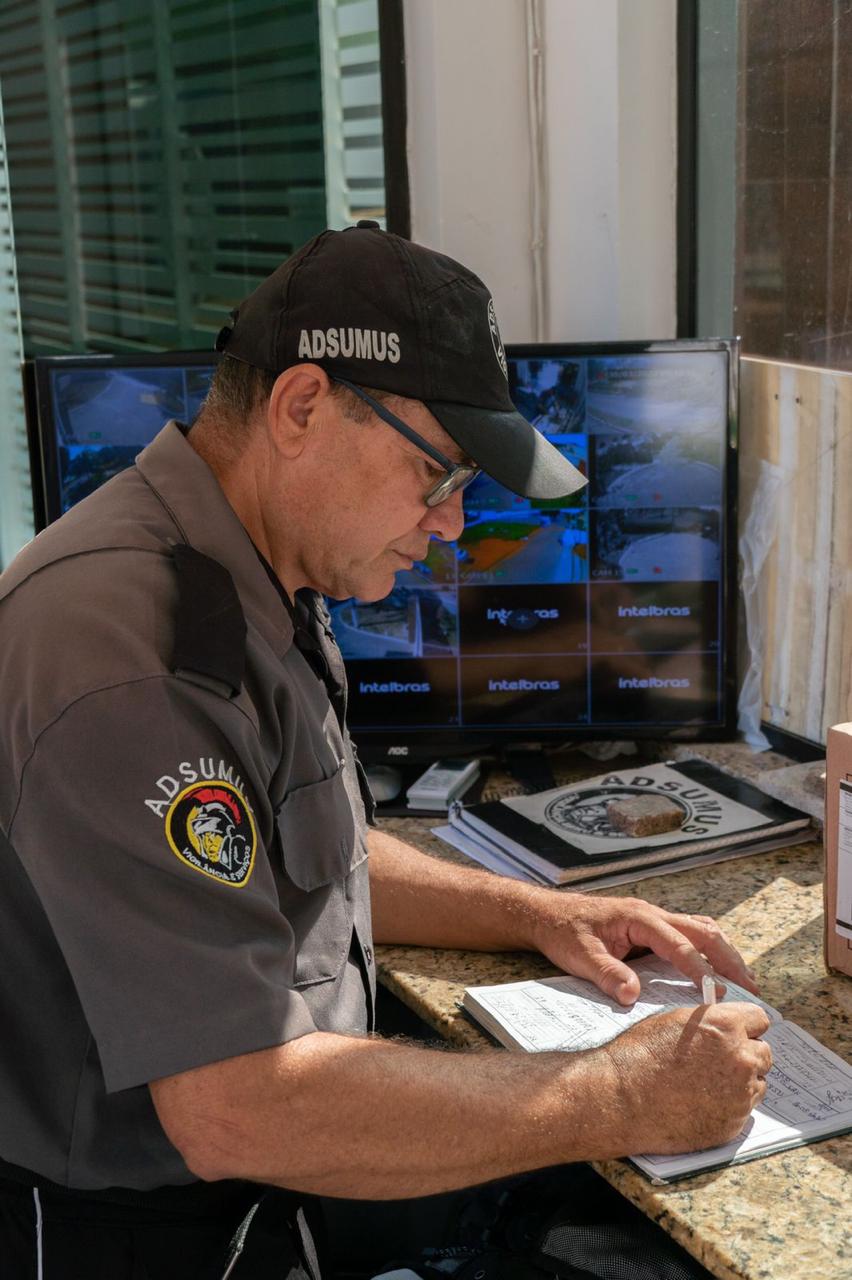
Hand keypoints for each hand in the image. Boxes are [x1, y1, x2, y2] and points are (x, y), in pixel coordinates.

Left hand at [527, 891, 758, 1003]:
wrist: (547, 914)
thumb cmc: (563, 931)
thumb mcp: (578, 955)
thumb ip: (606, 973)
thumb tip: (632, 995)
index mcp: (638, 918)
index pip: (678, 944)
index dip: (699, 969)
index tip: (716, 993)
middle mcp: (652, 914)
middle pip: (702, 931)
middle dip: (728, 958)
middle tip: (751, 988)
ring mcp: (654, 919)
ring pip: (701, 930)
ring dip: (725, 952)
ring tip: (745, 981)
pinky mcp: (651, 928)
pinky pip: (690, 934)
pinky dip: (709, 949)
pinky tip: (718, 969)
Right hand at [592, 1001, 772, 1154]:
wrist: (623, 1097)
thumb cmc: (642, 1055)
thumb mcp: (677, 1021)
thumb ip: (711, 1021)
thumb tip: (727, 1025)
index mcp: (727, 1026)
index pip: (760, 1019)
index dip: (747, 1026)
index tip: (740, 1032)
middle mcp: (740, 1059)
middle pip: (764, 1053)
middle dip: (746, 1054)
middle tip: (720, 1061)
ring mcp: (740, 1095)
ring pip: (756, 1084)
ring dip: (740, 1083)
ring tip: (705, 1085)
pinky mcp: (733, 1124)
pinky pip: (742, 1111)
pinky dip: (728, 1107)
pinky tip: (700, 1104)